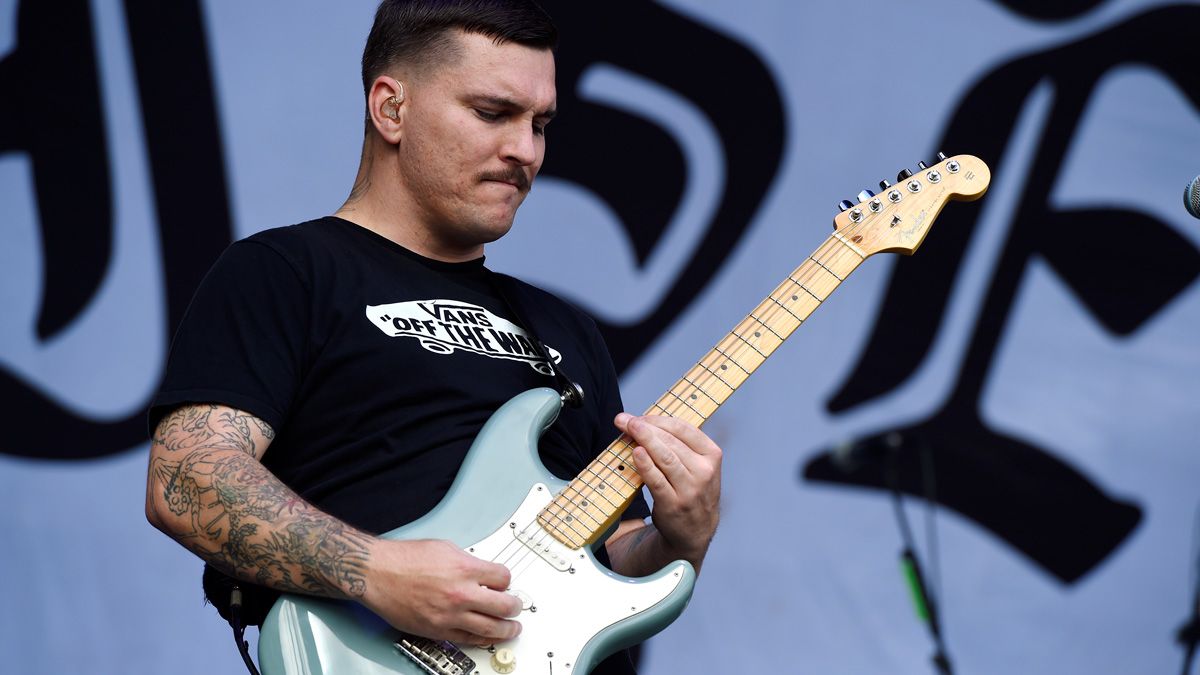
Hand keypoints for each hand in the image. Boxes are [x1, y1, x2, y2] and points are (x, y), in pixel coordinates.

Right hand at [360, 539, 521, 644]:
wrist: (377, 574)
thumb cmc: (403, 559)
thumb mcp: (444, 548)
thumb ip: (467, 561)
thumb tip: (480, 571)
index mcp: (465, 569)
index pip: (504, 578)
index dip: (506, 581)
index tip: (504, 583)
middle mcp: (460, 594)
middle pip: (504, 606)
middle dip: (515, 607)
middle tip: (517, 607)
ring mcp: (450, 615)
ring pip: (491, 628)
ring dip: (507, 629)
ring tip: (512, 628)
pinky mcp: (438, 630)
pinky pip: (469, 639)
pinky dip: (482, 639)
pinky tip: (488, 637)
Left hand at [615, 413, 721, 562]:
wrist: (695, 532)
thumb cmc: (692, 491)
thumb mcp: (699, 466)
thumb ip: (681, 446)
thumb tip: (648, 422)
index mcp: (712, 455)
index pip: (684, 429)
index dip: (659, 419)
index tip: (639, 416)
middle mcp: (704, 471)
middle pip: (671, 441)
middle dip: (646, 427)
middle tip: (625, 419)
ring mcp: (690, 489)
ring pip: (665, 457)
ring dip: (644, 440)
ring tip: (627, 429)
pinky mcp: (674, 504)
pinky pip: (657, 480)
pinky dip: (645, 465)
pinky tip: (635, 453)